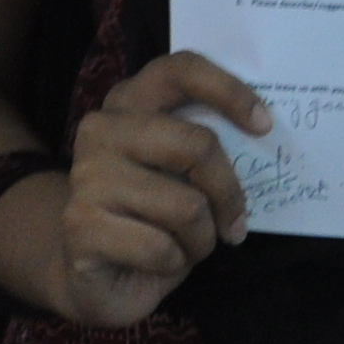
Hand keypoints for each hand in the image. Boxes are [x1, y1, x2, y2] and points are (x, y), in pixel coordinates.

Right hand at [37, 52, 265, 329]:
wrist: (95, 273)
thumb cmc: (151, 216)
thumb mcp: (182, 172)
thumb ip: (205, 148)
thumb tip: (261, 135)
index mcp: (129, 101)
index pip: (181, 70)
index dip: (228, 91)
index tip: (264, 125)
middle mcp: (102, 129)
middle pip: (197, 145)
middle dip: (227, 192)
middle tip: (234, 223)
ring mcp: (86, 176)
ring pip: (186, 206)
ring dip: (202, 239)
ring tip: (187, 246)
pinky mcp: (80, 226)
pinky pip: (161, 248)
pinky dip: (175, 264)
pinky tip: (157, 263)